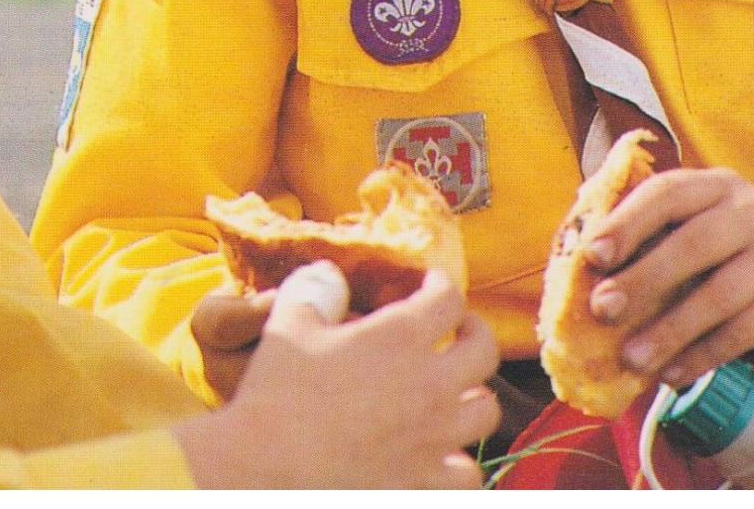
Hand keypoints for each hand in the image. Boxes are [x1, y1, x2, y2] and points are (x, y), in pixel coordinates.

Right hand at [174, 267, 500, 487]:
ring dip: (474, 395)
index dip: (443, 284)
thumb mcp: (290, 325)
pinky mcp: (426, 481)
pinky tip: (443, 453)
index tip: (432, 282)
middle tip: (459, 329)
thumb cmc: (277, 393)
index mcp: (400, 337)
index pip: (447, 298)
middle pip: (483, 350)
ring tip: (455, 392)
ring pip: (486, 410)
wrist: (267, 468)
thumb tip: (329, 272)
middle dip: (474, 332)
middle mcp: (430, 384)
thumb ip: (316, 290)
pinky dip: (460, 460)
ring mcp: (434, 437)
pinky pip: (468, 472)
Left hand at [581, 167, 753, 387]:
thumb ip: (643, 234)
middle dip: (644, 278)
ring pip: (721, 295)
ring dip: (671, 330)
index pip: (667, 193)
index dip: (628, 222)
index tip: (592, 255)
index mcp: (712, 186)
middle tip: (602, 310)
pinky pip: (744, 332)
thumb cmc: (722, 250)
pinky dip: (703, 356)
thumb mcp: (691, 225)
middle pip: (695, 243)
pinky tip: (671, 373)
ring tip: (632, 359)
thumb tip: (574, 263)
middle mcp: (749, 212)